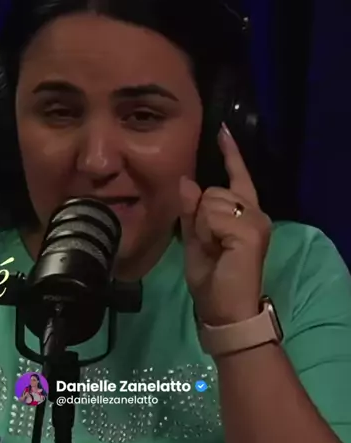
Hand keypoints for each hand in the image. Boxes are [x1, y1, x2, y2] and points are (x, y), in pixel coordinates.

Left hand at [180, 123, 271, 325]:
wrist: (225, 310)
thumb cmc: (212, 281)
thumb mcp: (196, 242)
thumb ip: (191, 212)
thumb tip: (187, 180)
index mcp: (244, 215)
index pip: (237, 178)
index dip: (230, 154)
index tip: (222, 131)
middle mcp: (255, 213)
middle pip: (213, 190)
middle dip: (201, 216)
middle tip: (210, 246)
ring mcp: (255, 221)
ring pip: (211, 200)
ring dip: (203, 226)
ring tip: (215, 250)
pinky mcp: (250, 230)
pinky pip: (213, 216)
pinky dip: (208, 233)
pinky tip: (219, 251)